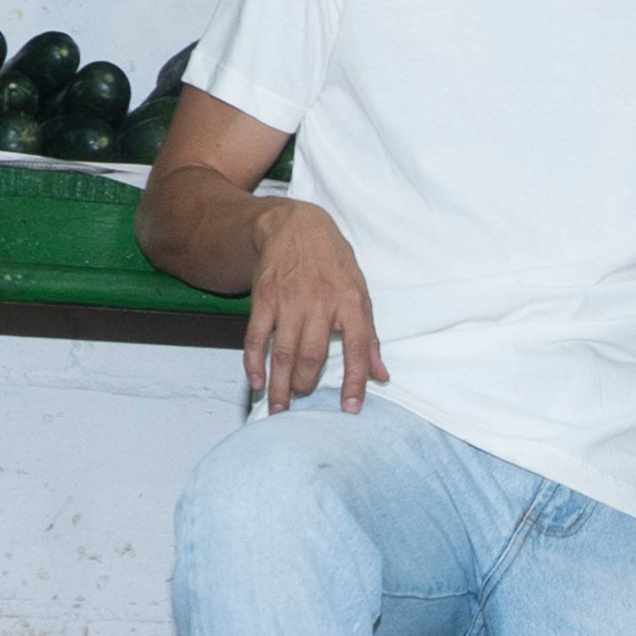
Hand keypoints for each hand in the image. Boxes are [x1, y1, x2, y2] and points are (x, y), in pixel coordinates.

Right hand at [244, 201, 388, 414]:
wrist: (295, 225)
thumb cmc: (333, 262)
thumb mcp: (360, 291)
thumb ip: (369, 337)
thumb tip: (381, 375)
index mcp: (351, 302)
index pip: (357, 349)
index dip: (354, 382)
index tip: (350, 409)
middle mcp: (321, 303)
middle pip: (313, 356)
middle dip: (307, 385)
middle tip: (303, 398)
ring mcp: (289, 301)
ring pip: (284, 353)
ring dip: (280, 385)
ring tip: (280, 407)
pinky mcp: (264, 299)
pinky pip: (256, 338)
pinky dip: (253, 363)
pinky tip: (256, 381)